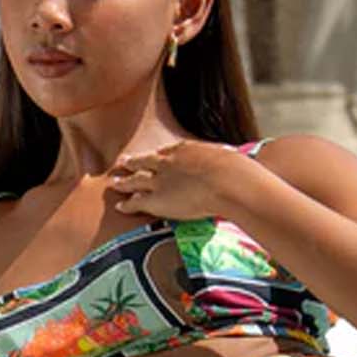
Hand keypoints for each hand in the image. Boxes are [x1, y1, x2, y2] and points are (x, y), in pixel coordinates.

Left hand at [105, 138, 241, 221]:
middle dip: (134, 162)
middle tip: (123, 162)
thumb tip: (242, 171)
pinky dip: (127, 204)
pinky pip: (137, 201)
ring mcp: (160, 180)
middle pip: (146, 161)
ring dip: (124, 181)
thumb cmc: (236, 172)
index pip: (168, 151)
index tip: (156, 155)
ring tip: (114, 182)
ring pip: (136, 179)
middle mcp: (169, 162)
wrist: (227, 181)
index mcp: (187, 150)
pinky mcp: (157, 199)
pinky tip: (120, 206)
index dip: (160, 155)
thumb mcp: (231, 161)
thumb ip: (229, 164)